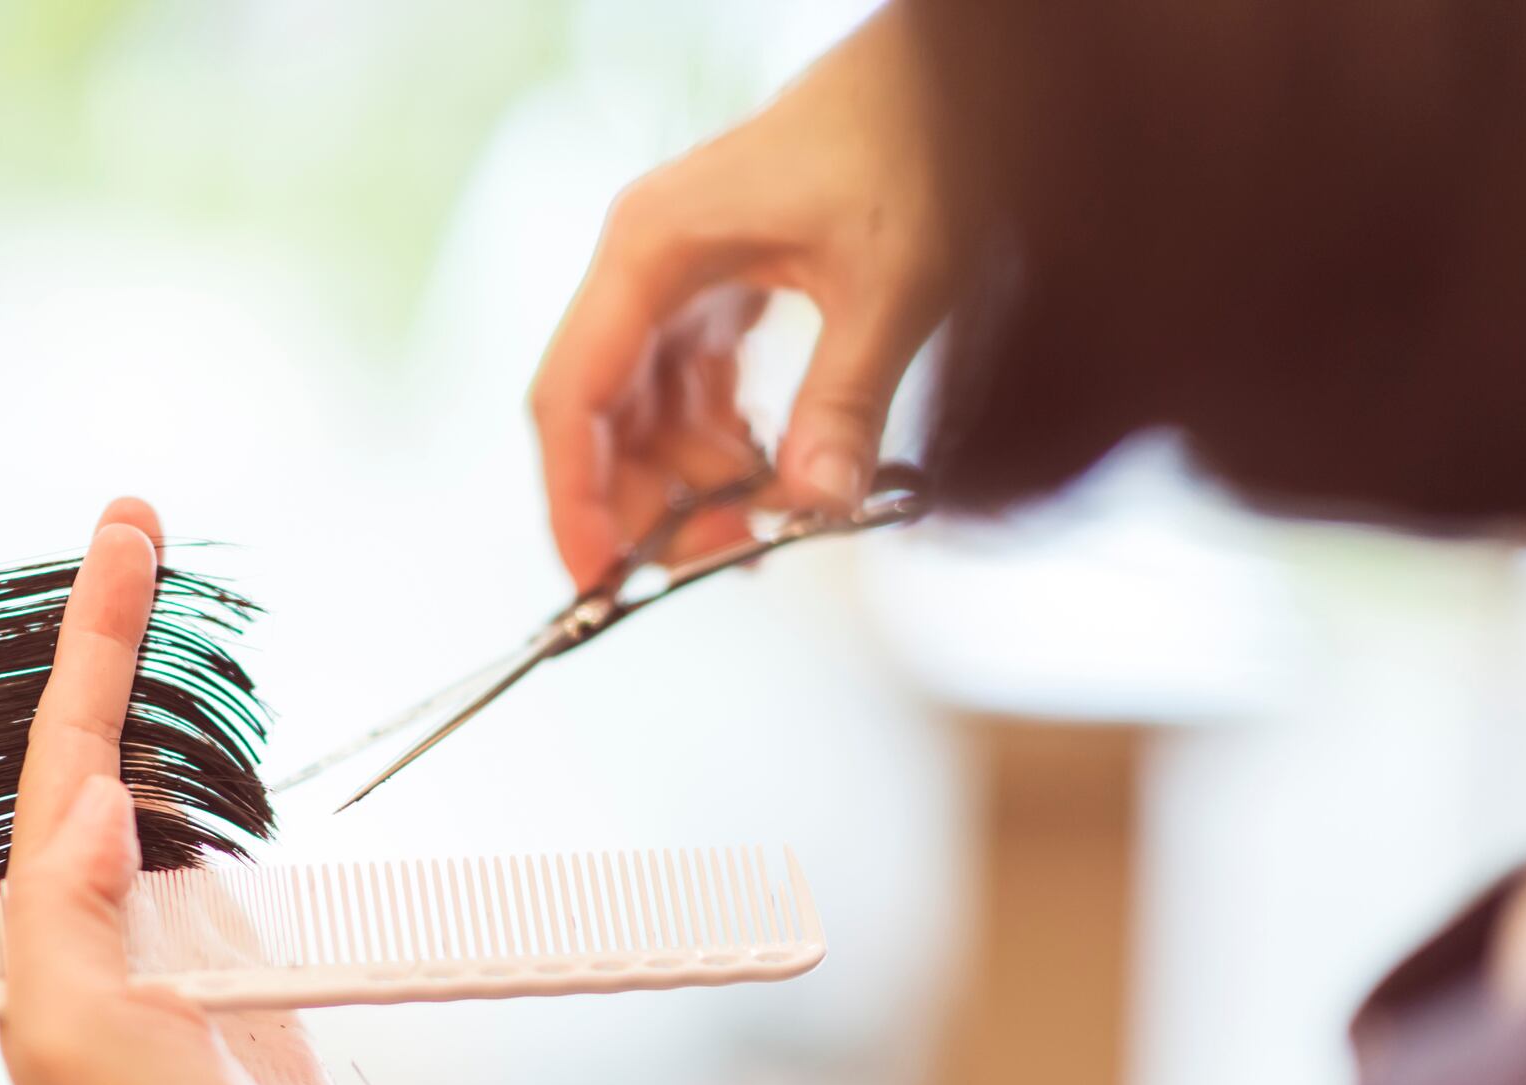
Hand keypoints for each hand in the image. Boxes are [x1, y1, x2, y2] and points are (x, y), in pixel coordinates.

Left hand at [0, 497, 382, 1084]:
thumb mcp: (88, 1045)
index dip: (93, 642)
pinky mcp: (239, 975)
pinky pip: (228, 852)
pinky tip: (230, 749)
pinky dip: (228, 782)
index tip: (124, 538)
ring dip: (165, 698)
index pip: (63, 755)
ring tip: (170, 604)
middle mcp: (96, 925)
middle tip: (141, 531)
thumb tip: (93, 790)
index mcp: (46, 934)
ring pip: (162, 789)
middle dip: (116, 639)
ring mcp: (169, 946)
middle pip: (100, 749)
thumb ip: (73, 914)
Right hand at [530, 4, 952, 587]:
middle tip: (713, 564)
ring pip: (647, 412)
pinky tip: (772, 479)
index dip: (575, 496)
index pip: (572, 395)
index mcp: (653, 248)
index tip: (599, 575)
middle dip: (644, 502)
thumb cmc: (917, 135)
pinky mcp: (721, 289)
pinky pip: (694, 392)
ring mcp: (680, 276)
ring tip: (761, 531)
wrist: (953, 68)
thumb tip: (817, 508)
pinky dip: (724, 446)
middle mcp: (647, 263)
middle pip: (602, 415)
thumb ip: (847, 396)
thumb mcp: (893, 278)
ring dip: (691, 483)